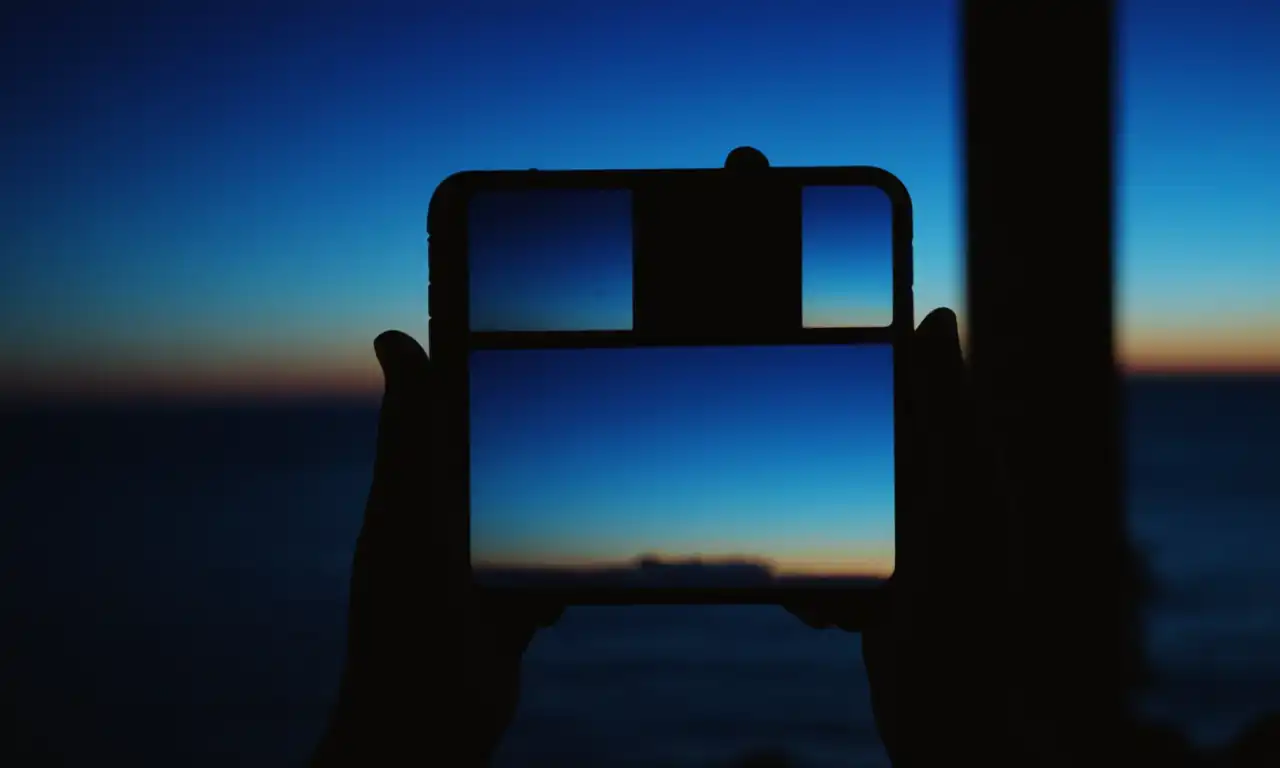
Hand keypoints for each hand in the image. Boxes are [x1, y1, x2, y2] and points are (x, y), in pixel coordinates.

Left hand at [312, 331, 559, 766]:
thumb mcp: (412, 512)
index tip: (504, 327)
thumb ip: (411, 434)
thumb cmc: (405, 622)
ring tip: (592, 497)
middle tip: (577, 404)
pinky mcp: (502, 612)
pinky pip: (541, 578)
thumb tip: (392, 338)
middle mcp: (436, 527)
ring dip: (552, 515)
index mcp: (406, 495)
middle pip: (487, 462)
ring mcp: (470, 571)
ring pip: (524, 519)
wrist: (428, 727)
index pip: (432, 416)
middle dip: (527, 442)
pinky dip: (555, 581)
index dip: (461, 371)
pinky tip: (558, 597)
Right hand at [787, 307, 1018, 763]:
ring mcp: (903, 558)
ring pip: (827, 519)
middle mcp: (936, 510)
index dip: (867, 369)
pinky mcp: (876, 600)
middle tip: (775, 471)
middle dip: (817, 471)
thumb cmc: (970, 610)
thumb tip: (937, 314)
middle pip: (857, 457)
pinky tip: (821, 613)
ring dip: (811, 547)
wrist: (951, 719)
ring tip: (826, 584)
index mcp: (962, 474)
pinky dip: (812, 591)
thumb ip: (948, 411)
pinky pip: (822, 573)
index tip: (817, 349)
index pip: (912, 398)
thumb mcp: (960, 497)